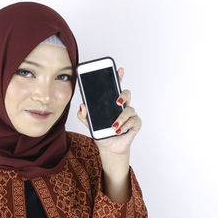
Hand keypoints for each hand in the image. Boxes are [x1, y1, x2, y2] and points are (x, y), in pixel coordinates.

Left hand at [77, 67, 140, 202]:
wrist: (109, 148)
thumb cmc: (101, 133)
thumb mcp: (89, 124)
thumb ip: (83, 115)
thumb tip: (82, 106)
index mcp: (111, 103)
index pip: (116, 87)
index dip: (118, 78)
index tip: (119, 70)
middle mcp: (122, 106)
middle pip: (127, 93)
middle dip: (123, 95)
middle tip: (116, 101)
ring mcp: (130, 115)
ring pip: (129, 109)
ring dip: (121, 118)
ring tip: (113, 127)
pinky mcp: (135, 124)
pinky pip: (133, 121)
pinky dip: (125, 126)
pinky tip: (119, 131)